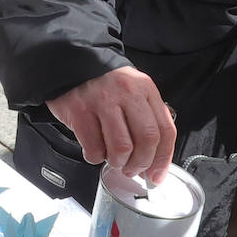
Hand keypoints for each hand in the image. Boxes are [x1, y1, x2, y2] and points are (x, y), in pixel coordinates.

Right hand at [47, 67, 177, 183]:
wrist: (71, 62)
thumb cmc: (103, 82)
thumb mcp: (132, 90)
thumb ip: (146, 118)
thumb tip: (153, 161)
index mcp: (144, 88)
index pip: (165, 130)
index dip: (162, 159)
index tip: (156, 175)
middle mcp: (127, 92)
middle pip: (147, 140)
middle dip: (141, 163)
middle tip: (132, 169)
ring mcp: (102, 101)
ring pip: (122, 148)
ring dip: (118, 162)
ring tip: (113, 159)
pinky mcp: (80, 110)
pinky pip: (94, 147)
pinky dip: (95, 157)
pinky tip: (95, 150)